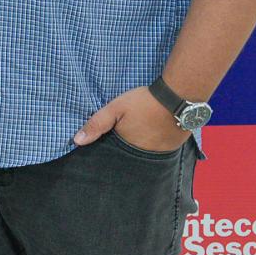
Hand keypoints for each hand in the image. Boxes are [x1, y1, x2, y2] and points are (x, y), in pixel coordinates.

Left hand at [73, 85, 190, 152]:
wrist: (179, 97)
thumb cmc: (144, 102)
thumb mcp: (116, 108)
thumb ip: (97, 124)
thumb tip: (77, 141)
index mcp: (128, 148)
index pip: (114, 157)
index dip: (110, 151)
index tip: (108, 145)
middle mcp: (144, 156)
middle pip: (130, 157)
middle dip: (125, 151)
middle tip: (125, 137)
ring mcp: (160, 153)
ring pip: (144, 155)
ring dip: (140, 148)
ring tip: (139, 135)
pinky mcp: (173, 148)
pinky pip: (158, 150)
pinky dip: (153, 145)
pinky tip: (151, 134)